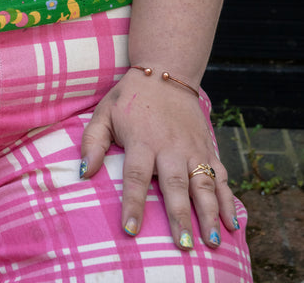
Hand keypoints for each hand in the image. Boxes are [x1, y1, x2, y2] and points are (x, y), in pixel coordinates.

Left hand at [80, 68, 239, 250]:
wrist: (165, 71)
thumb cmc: (130, 97)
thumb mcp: (104, 113)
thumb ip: (92, 142)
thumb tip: (83, 173)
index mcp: (143, 140)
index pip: (136, 177)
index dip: (132, 204)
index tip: (130, 231)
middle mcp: (170, 147)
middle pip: (175, 185)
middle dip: (180, 217)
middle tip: (183, 245)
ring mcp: (193, 148)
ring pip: (204, 184)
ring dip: (209, 214)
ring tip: (213, 242)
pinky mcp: (208, 147)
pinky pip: (221, 176)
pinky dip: (228, 200)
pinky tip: (233, 223)